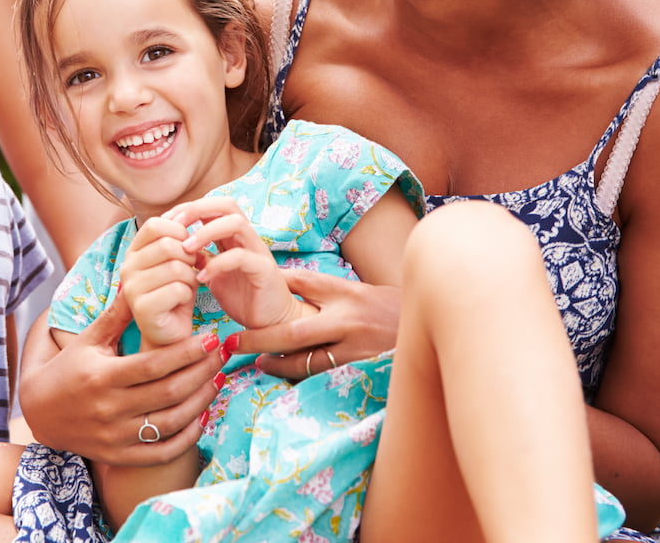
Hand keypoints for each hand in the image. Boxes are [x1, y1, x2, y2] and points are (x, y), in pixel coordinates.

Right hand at [19, 292, 221, 467]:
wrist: (38, 412)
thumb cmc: (67, 367)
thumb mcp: (89, 339)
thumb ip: (117, 314)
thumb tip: (140, 281)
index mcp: (102, 377)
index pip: (154, 365)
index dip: (187, 352)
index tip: (211, 338)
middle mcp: (110, 409)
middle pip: (168, 393)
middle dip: (202, 372)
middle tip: (224, 354)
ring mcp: (116, 437)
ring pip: (170, 423)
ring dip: (201, 401)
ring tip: (219, 379)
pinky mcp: (120, 456)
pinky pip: (161, 453)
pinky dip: (187, 437)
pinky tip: (203, 415)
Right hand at [121, 216, 199, 348]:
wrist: (170, 334)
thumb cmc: (176, 294)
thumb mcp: (177, 260)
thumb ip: (178, 238)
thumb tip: (190, 212)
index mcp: (134, 251)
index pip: (156, 224)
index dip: (180, 231)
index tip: (189, 246)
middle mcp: (127, 267)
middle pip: (168, 244)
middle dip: (189, 256)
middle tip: (191, 270)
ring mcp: (131, 288)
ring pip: (176, 267)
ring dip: (191, 278)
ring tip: (186, 288)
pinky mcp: (142, 308)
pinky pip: (178, 289)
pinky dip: (188, 294)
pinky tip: (182, 303)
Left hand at [169, 197, 306, 329]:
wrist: (272, 323)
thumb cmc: (244, 297)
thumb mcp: (215, 274)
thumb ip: (201, 258)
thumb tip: (176, 246)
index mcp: (234, 237)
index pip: (213, 207)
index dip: (188, 208)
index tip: (166, 222)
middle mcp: (248, 239)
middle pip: (227, 204)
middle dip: (198, 209)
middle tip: (175, 225)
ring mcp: (258, 252)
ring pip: (236, 223)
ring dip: (207, 232)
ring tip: (186, 249)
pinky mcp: (264, 271)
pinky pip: (241, 257)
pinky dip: (218, 264)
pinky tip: (201, 278)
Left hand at [224, 269, 399, 380]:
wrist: (426, 324)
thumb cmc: (384, 307)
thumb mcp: (354, 290)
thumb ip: (318, 290)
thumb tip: (276, 283)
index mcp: (345, 291)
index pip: (300, 283)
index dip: (269, 286)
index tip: (241, 293)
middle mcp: (348, 319)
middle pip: (294, 330)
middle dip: (259, 337)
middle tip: (232, 341)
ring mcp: (354, 348)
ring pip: (306, 360)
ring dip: (276, 363)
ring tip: (255, 361)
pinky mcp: (360, 369)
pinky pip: (323, 375)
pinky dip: (299, 376)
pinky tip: (281, 374)